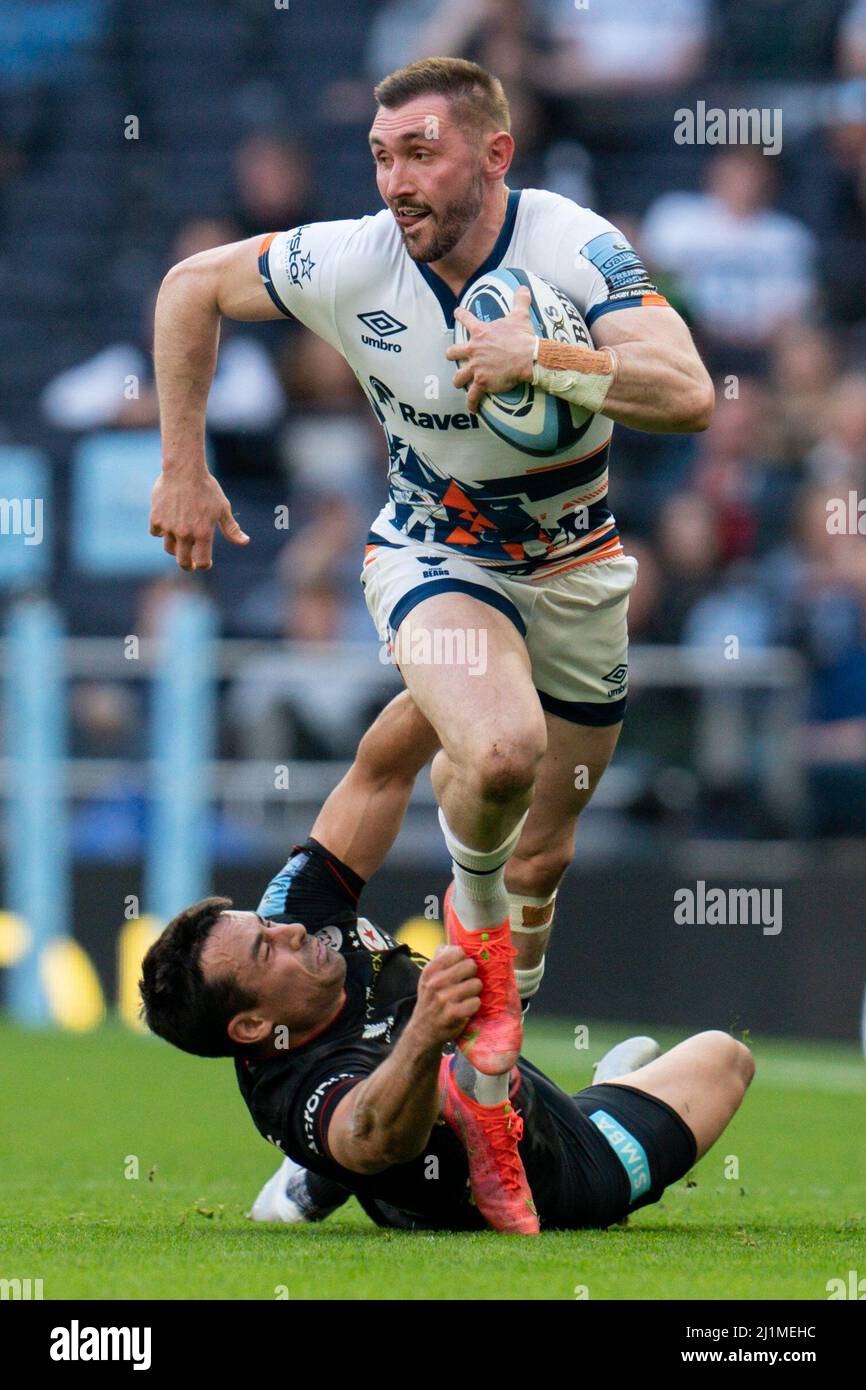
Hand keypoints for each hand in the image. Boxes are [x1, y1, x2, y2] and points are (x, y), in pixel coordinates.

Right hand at [150, 470, 248, 570]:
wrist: (184, 470)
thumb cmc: (207, 488)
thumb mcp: (223, 508)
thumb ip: (231, 529)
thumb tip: (245, 542)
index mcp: (203, 533)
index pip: (202, 561)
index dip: (205, 565)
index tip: (205, 563)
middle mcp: (184, 533)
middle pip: (183, 561)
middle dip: (188, 565)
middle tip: (190, 564)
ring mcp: (168, 527)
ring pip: (169, 548)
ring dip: (176, 548)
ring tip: (181, 543)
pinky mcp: (156, 518)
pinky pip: (157, 533)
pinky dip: (161, 531)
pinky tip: (168, 526)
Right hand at [412, 945, 481, 1048]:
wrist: (422, 1031)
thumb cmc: (429, 1001)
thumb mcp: (428, 978)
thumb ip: (439, 960)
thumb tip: (450, 945)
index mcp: (430, 970)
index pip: (458, 952)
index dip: (464, 959)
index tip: (461, 968)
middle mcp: (435, 983)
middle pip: (470, 965)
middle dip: (472, 974)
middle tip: (466, 983)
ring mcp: (444, 999)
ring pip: (476, 984)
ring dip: (474, 992)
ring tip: (466, 997)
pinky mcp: (453, 1014)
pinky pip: (476, 1002)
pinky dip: (474, 1006)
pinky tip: (466, 1008)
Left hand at [445, 285, 535, 413]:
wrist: (528, 357)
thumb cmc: (523, 337)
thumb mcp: (520, 315)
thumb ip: (520, 300)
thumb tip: (524, 287)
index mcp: (480, 332)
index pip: (464, 318)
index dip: (460, 314)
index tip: (456, 313)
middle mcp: (473, 350)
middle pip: (453, 352)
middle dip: (452, 354)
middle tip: (455, 356)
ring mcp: (476, 367)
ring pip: (458, 377)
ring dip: (459, 380)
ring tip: (461, 384)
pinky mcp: (482, 382)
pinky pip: (472, 396)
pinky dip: (471, 403)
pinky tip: (472, 409)